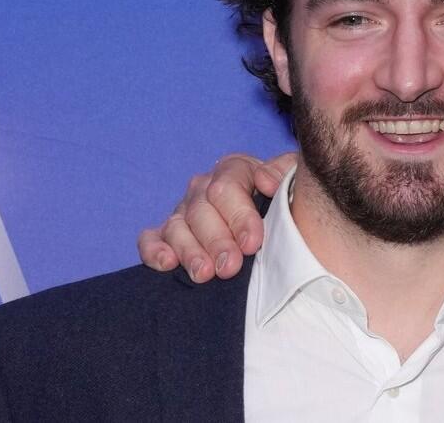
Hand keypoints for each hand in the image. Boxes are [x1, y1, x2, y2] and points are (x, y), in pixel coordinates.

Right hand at [136, 152, 292, 281]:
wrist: (275, 211)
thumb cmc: (285, 197)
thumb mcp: (292, 177)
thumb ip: (285, 172)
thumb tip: (266, 181)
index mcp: (234, 170)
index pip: (228, 187)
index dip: (239, 216)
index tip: (253, 243)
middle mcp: (204, 188)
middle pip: (202, 211)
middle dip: (216, 241)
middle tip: (229, 267)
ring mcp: (183, 211)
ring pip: (177, 227)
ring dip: (189, 252)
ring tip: (204, 274)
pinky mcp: (167, 233)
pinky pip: (151, 238)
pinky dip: (154, 250)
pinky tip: (167, 263)